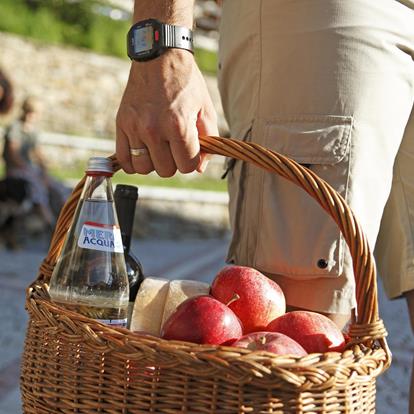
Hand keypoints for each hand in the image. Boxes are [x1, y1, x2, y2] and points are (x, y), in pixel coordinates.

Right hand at [116, 49, 218, 176]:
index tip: (190, 148)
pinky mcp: (121, 124)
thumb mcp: (206, 109)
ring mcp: (135, 127)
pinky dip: (133, 161)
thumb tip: (198, 169)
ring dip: (154, 162)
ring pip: (144, 168)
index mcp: (178, 125)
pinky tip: (142, 151)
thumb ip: (208, 141)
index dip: (191, 161)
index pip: (187, 167)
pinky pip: (123, 159)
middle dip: (174, 162)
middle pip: (166, 170)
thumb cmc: (186, 84)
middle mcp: (154, 129)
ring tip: (158, 147)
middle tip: (174, 145)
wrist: (159, 57)